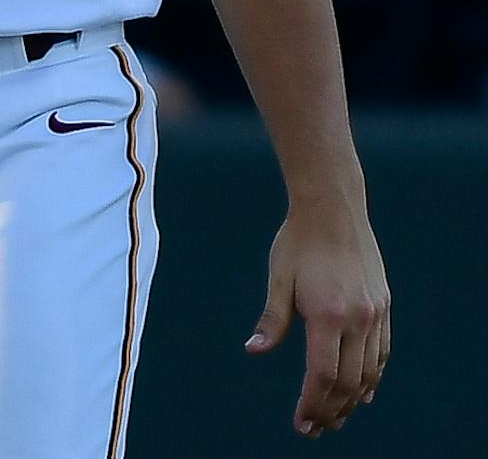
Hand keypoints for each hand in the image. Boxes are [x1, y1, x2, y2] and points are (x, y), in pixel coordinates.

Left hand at [245, 197, 389, 435]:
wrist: (334, 209)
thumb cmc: (298, 242)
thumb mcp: (278, 278)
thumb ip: (272, 320)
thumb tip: (254, 351)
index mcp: (327, 314)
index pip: (323, 375)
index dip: (313, 403)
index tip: (302, 423)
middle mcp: (358, 319)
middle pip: (349, 382)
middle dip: (332, 410)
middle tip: (315, 428)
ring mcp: (375, 314)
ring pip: (370, 372)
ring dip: (353, 400)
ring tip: (335, 417)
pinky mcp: (384, 307)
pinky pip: (382, 353)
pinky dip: (373, 377)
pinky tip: (362, 391)